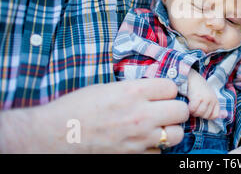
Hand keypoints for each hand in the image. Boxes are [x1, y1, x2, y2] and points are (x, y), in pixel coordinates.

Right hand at [0, 78, 188, 152]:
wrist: (56, 134)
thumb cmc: (78, 107)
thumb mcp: (108, 87)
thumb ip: (135, 89)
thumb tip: (155, 91)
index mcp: (133, 92)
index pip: (171, 87)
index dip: (167, 90)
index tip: (162, 93)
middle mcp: (141, 114)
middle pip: (181, 111)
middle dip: (175, 108)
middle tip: (166, 109)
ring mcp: (139, 138)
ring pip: (176, 135)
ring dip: (170, 130)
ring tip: (159, 126)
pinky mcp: (134, 155)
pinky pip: (159, 152)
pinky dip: (155, 147)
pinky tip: (143, 140)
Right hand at [187, 69, 219, 119]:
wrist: (193, 78)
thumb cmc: (200, 89)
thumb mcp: (209, 97)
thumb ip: (214, 107)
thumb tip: (226, 115)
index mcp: (216, 100)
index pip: (215, 115)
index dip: (207, 116)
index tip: (201, 111)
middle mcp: (212, 99)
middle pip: (205, 115)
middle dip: (198, 114)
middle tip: (194, 108)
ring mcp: (206, 98)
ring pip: (199, 113)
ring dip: (193, 112)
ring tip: (191, 107)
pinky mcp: (198, 96)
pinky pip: (193, 109)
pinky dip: (189, 109)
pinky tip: (188, 104)